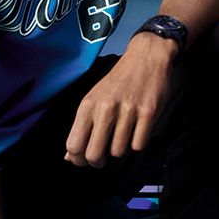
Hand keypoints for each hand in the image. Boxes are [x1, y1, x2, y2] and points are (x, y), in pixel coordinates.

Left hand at [64, 34, 175, 167]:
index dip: (78, 160)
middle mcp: (106, 107)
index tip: (85, 159)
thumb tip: (69, 157)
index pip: (74, 145)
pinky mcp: (149, 111)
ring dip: (120, 149)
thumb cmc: (119, 81)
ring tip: (123, 135)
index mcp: (88, 104)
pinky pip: (138, 144)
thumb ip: (82, 126)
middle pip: (94, 154)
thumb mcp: (95, 97)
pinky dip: (137, 142)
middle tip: (103, 156)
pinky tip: (137, 129)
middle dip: (98, 161)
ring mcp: (128, 110)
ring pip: (118, 151)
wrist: (147, 56)